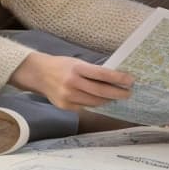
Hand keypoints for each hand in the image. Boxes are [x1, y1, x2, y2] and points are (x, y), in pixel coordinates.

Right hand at [9, 52, 132, 111]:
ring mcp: (68, 97)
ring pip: (94, 102)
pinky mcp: (65, 107)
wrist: (38, 74)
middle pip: (100, 91)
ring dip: (107, 100)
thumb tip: (113, 78)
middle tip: (128, 93)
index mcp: (76, 69)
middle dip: (117, 93)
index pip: (102, 74)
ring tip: (116, 97)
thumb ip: (91, 71)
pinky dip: (94, 103)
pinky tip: (101, 100)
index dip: (118, 78)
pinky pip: (85, 106)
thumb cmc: (61, 65)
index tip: (130, 80)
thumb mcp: (76, 63)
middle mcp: (72, 84)